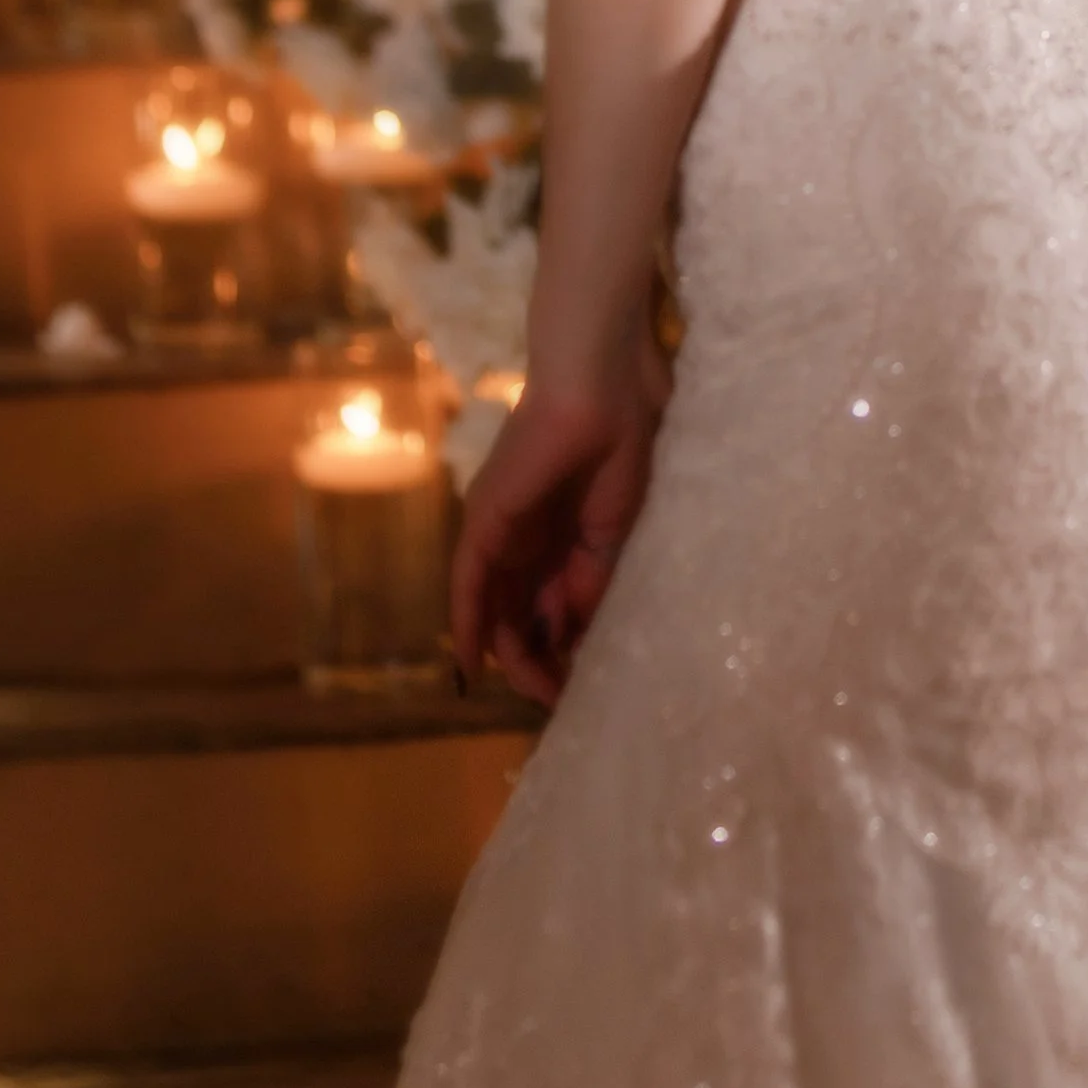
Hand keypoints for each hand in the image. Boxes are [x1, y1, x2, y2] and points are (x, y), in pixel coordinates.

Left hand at [448, 331, 671, 705]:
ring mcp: (500, 530)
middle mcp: (523, 539)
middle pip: (517, 614)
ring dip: (510, 654)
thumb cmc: (619, 447)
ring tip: (537, 690)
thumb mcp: (610, 532)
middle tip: (558, 696)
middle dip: (537, 660)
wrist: (605, 391)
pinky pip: (468, 585)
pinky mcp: (484, 521)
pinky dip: (467, 625)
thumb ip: (588, 583)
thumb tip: (569, 633)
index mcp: (557, 537)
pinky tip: (473, 665)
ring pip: (493, 608)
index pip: (547, 606)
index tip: (577, 685)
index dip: (560, 648)